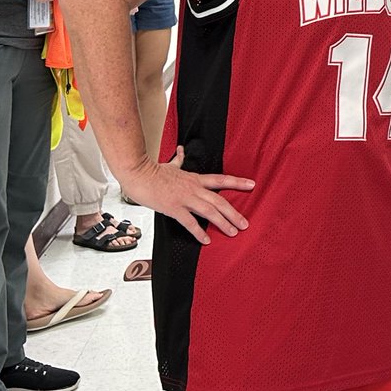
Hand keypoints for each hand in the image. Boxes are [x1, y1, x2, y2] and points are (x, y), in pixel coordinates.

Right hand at [119, 146, 254, 243]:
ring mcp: (184, 198)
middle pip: (219, 200)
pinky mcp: (173, 207)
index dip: (238, 182)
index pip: (221, 179)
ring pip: (209, 211)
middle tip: (245, 224)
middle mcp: (194, 188)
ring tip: (233, 232)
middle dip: (234, 213)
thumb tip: (181, 150)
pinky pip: (189, 222)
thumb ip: (179, 160)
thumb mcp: (171, 164)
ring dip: (222, 223)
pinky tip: (206, 240)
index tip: (252, 185)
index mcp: (195, 178)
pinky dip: (199, 231)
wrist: (138, 174)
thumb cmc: (153, 170)